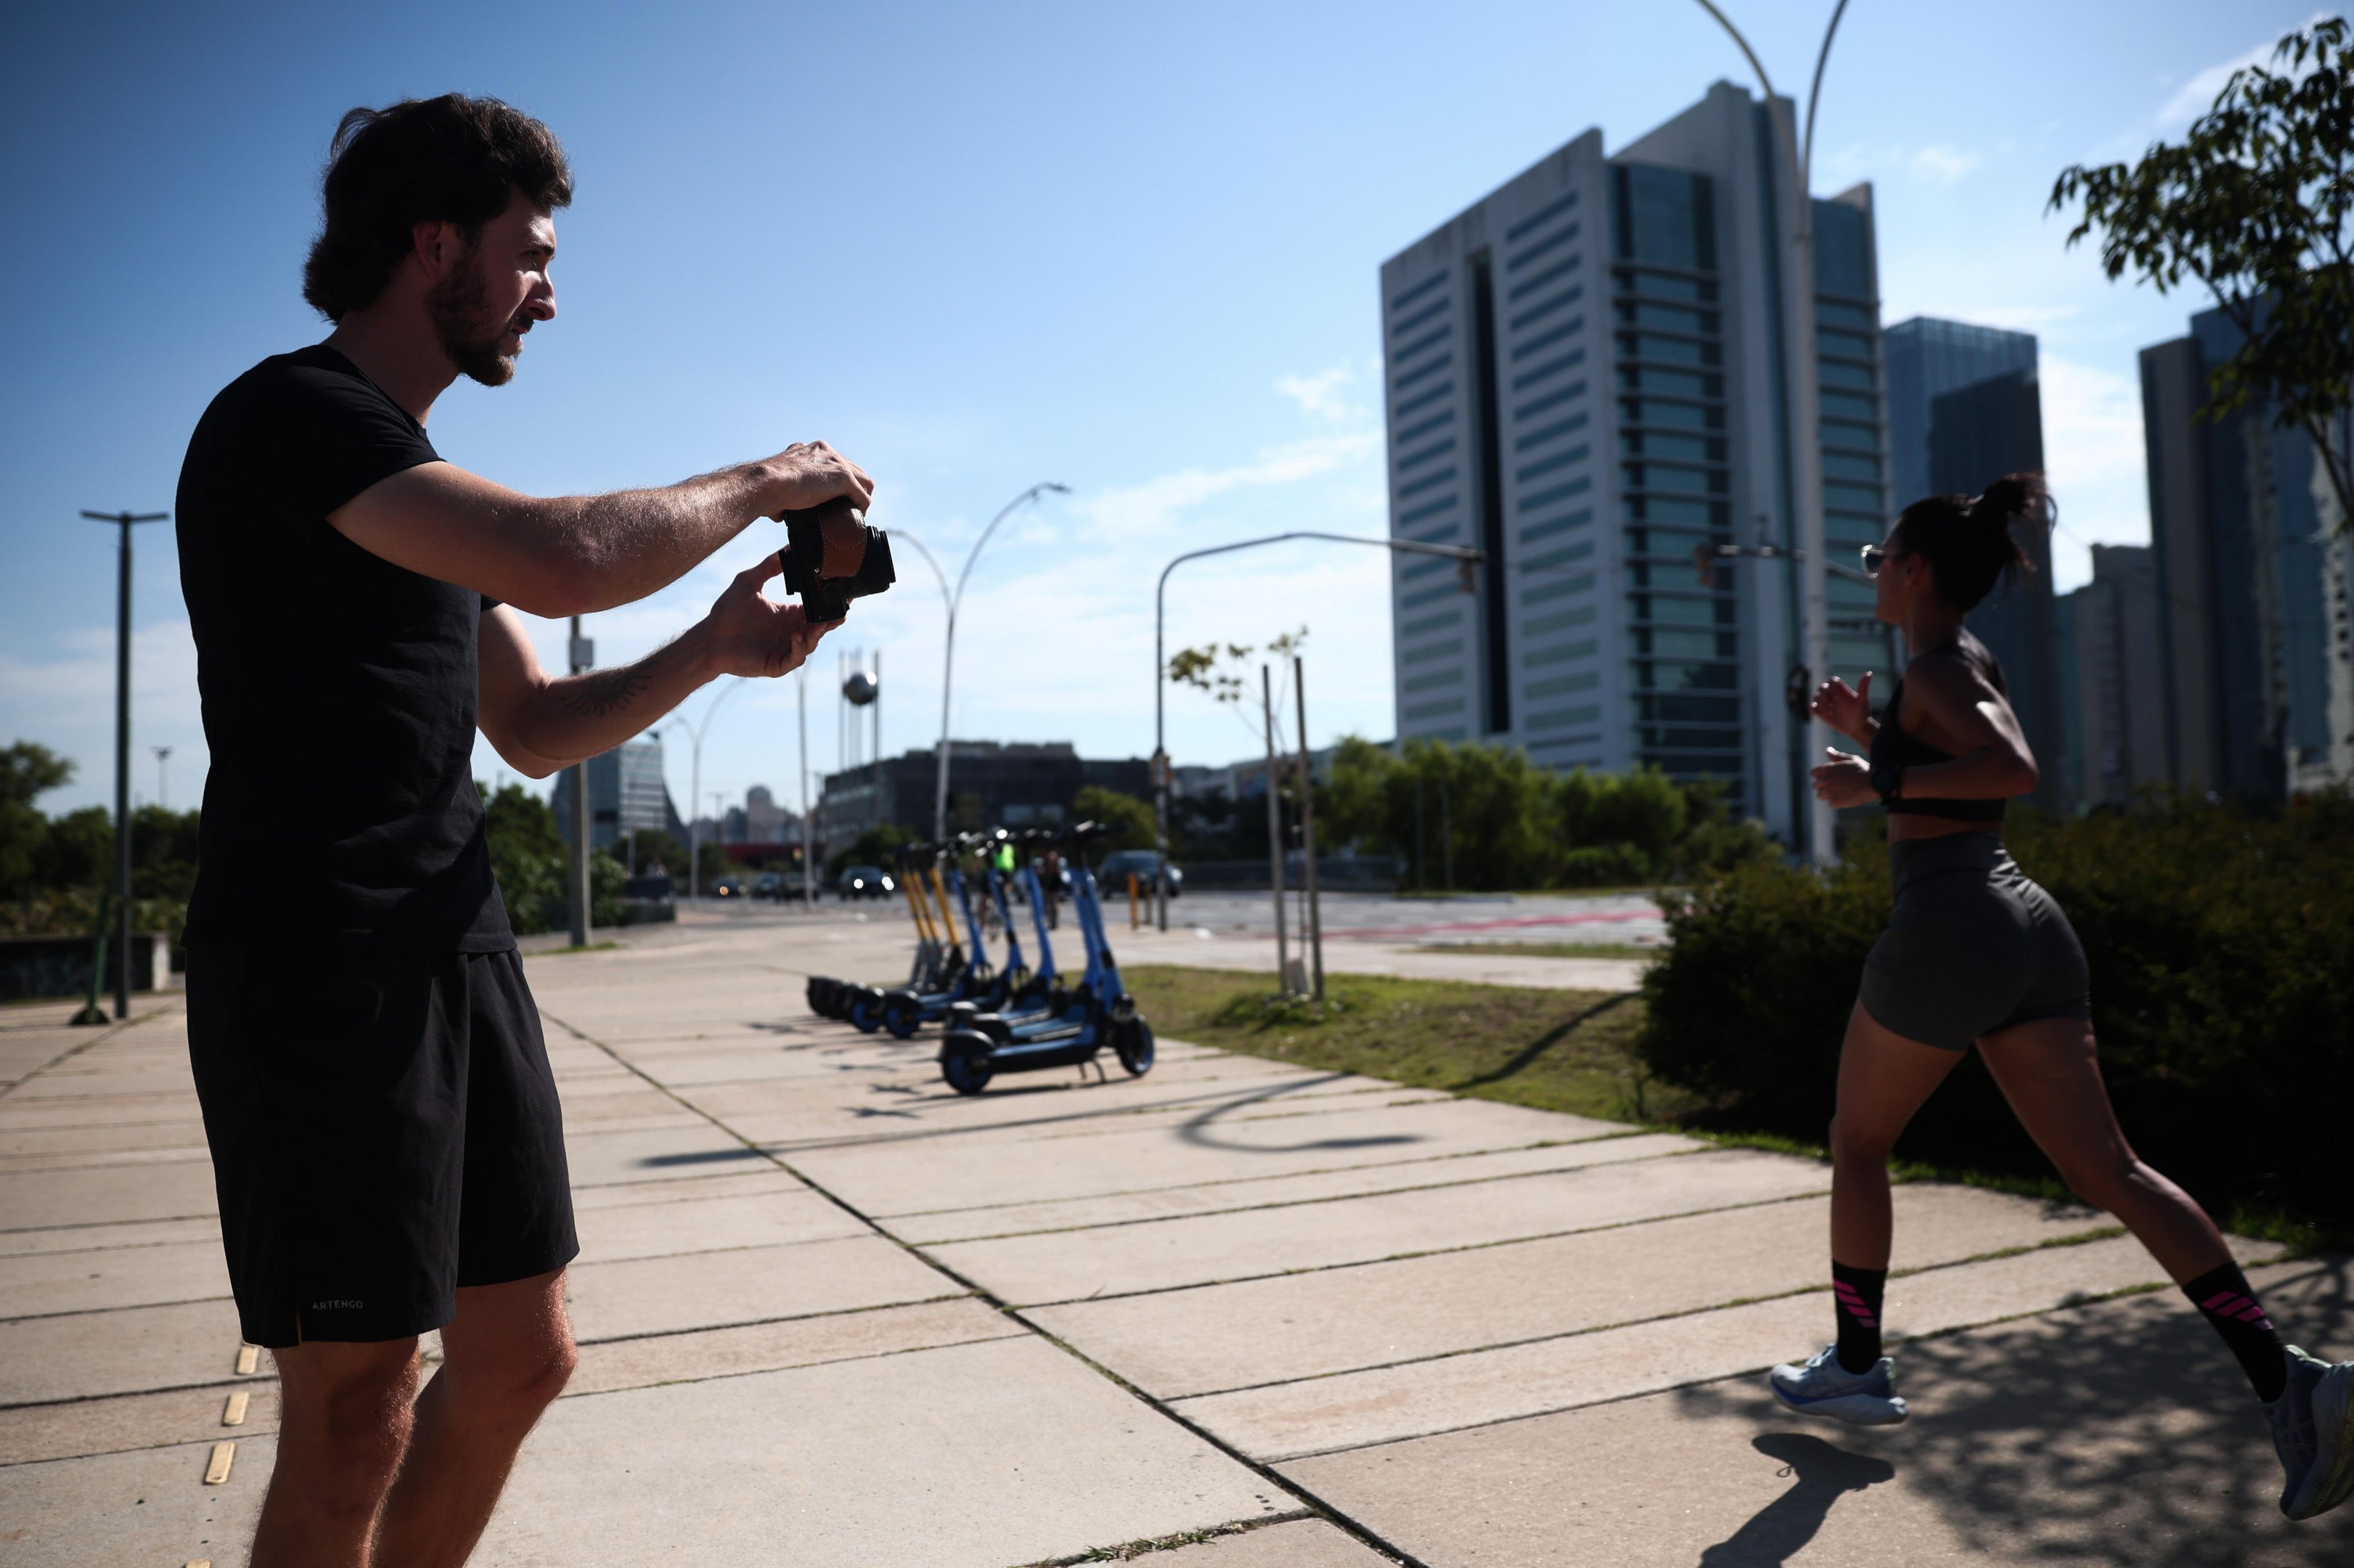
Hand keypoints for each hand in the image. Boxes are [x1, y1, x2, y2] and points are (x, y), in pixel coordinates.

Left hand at [695, 555, 837, 678]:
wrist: (709, 637)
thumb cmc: (727, 611)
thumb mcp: (749, 581)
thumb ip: (769, 565)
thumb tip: (788, 546)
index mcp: (789, 614)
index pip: (816, 609)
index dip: (830, 603)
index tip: (844, 593)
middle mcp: (791, 631)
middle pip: (820, 627)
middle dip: (832, 619)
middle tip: (842, 609)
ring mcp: (786, 648)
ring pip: (811, 642)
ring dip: (817, 633)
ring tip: (819, 622)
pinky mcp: (777, 664)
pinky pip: (795, 658)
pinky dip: (799, 648)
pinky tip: (796, 635)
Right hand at [761, 440, 873, 515]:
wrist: (766, 483)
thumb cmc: (765, 489)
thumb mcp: (778, 485)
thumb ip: (784, 493)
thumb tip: (779, 512)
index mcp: (808, 451)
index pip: (833, 462)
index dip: (836, 481)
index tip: (833, 496)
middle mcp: (824, 451)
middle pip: (851, 468)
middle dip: (853, 487)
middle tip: (849, 505)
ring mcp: (835, 462)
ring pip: (862, 479)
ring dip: (861, 496)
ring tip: (855, 511)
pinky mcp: (842, 476)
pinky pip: (862, 493)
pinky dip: (862, 505)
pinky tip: (858, 515)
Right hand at [1810, 670, 1873, 742]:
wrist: (1857, 728)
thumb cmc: (1862, 714)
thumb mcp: (1863, 701)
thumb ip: (1863, 687)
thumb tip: (1869, 673)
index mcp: (1841, 690)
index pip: (1832, 681)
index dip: (1832, 687)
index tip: (1838, 696)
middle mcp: (1833, 695)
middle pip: (1822, 687)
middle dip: (1825, 696)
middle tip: (1834, 706)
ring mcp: (1826, 703)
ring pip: (1816, 696)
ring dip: (1821, 704)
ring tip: (1831, 712)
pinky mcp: (1821, 712)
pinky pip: (1812, 707)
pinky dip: (1814, 709)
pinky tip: (1824, 714)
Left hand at [1811, 748, 1876, 808]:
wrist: (1873, 783)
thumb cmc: (1863, 770)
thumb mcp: (1851, 759)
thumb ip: (1837, 756)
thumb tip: (1827, 751)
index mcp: (1827, 768)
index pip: (1813, 773)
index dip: (1819, 776)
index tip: (1826, 778)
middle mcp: (1825, 780)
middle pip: (1815, 786)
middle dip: (1822, 787)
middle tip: (1835, 787)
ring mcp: (1828, 791)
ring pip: (1820, 796)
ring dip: (1828, 795)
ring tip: (1840, 793)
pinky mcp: (1834, 802)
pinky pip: (1830, 804)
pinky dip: (1837, 803)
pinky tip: (1846, 798)